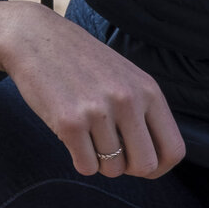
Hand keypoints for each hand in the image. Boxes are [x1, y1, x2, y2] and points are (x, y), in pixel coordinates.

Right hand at [0, 0, 186, 178]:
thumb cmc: (83, 63)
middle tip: (112, 154)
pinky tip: (74, 140)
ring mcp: (98, 111)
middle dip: (129, 169)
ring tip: (89, 138)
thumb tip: (155, 161)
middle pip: (145, 165)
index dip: (159, 167)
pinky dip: (81, 161)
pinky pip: (86, 167)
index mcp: (148, 91)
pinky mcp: (69, 122)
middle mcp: (128, 100)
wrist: (35, 38)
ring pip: (113, 169)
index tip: (142, 165)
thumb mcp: (126, 78)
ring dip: (101, 163)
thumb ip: (144, 112)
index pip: (173, 149)